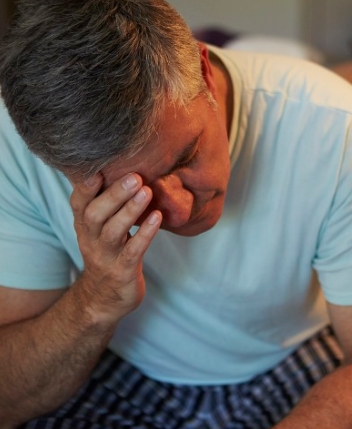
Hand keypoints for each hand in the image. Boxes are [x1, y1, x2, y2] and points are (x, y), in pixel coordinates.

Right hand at [69, 173, 161, 325]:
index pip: (79, 202)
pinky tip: (157, 217)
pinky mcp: (123, 271)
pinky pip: (133, 251)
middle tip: (135, 176)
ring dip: (130, 210)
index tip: (98, 166)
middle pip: (95, 214)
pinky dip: (145, 233)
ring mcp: (106, 256)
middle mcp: (90, 239)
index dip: (85, 186)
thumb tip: (124, 169)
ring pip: (113, 231)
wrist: (103, 300)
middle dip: (114, 194)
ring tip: (147, 192)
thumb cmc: (107, 254)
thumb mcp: (100, 229)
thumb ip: (107, 204)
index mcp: (84, 226)